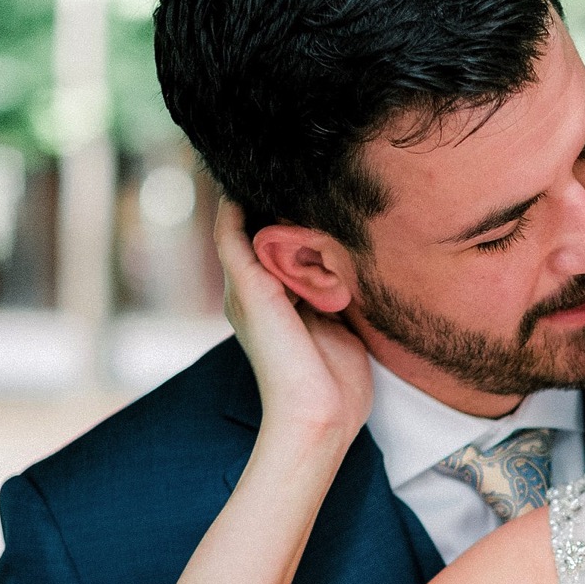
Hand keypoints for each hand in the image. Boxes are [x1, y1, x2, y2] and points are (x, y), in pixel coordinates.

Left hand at [215, 200, 370, 444]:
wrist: (319, 412)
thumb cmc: (278, 358)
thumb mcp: (250, 293)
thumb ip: (237, 247)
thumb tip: (230, 198)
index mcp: (246, 284)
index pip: (247, 227)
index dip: (256, 198)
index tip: (272, 171)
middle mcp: (276, 288)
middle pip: (284, 235)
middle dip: (295, 210)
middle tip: (313, 181)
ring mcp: (309, 299)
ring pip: (313, 251)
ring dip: (321, 231)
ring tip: (334, 203)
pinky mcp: (339, 312)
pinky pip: (341, 273)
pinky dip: (345, 256)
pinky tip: (355, 239)